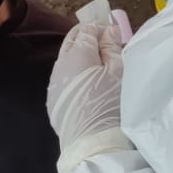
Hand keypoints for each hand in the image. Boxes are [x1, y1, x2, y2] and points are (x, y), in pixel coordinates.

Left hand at [48, 21, 131, 172]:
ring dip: (82, 57)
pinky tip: (88, 86)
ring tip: (101, 67)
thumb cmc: (110, 104)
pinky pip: (64, 78)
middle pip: (73, 41)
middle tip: (108, 46)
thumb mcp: (118, 72)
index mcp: (77, 53)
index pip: (87, 29)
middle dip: (89, 38)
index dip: (102, 28)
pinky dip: (75, 74)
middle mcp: (60, 64)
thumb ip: (112, 47)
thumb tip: (108, 31)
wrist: (92, 144)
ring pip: (67, 60)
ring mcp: (54, 83)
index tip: (116, 36)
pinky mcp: (53, 101)